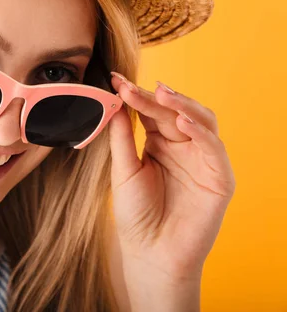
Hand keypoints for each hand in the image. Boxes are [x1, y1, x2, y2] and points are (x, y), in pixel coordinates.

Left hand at [107, 72, 235, 282]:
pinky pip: (214, 148)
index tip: (115, 80)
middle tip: (131, 86)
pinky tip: (182, 121)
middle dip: (154, 97)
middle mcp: (182, 147)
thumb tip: (114, 102)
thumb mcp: (123, 171)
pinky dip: (201, 132)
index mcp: (159, 144)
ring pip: (201, 121)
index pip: (151, 112)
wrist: (151, 254)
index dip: (135, 96)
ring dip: (182, 104)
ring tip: (161, 93)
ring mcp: (202, 160)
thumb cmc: (136, 215)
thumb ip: (122, 138)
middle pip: (174, 111)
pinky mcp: (219, 177)